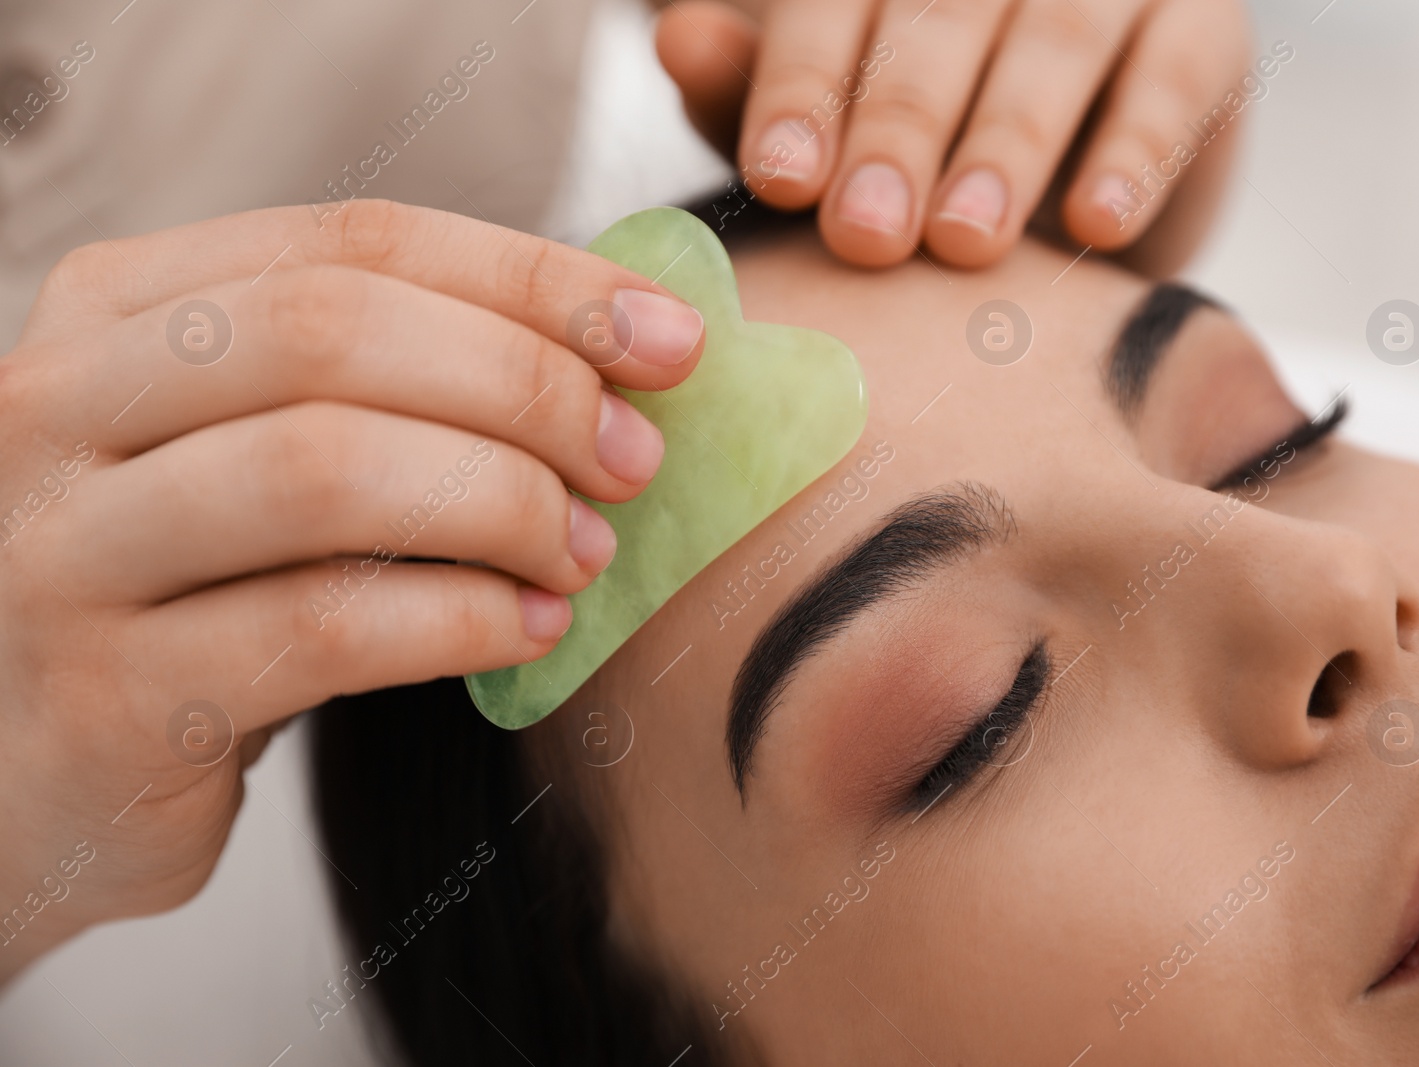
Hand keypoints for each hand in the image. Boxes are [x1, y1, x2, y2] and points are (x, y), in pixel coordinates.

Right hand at [0, 200, 703, 981]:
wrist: (28, 768)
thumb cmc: (191, 590)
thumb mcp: (257, 450)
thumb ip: (392, 387)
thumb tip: (621, 353)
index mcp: (121, 308)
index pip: (357, 242)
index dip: (535, 281)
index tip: (667, 339)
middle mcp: (64, 403)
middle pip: (336, 333)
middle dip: (526, 387)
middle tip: (633, 457)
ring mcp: (67, 549)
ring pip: (323, 471)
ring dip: (501, 502)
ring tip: (585, 550)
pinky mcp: (108, 696)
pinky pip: (324, 629)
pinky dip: (464, 622)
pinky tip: (532, 629)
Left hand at [658, 0, 1251, 268]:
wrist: (1077, 203)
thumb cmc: (922, 167)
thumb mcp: (828, 131)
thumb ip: (757, 91)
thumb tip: (674, 36)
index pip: (835, 1)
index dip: (801, 83)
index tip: (780, 180)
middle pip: (939, 17)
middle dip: (897, 127)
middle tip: (866, 235)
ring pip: (1054, 41)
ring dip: (1006, 142)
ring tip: (963, 240)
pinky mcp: (1202, 29)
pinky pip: (1174, 80)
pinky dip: (1136, 151)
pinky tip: (1096, 224)